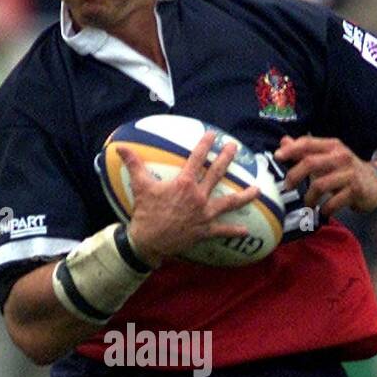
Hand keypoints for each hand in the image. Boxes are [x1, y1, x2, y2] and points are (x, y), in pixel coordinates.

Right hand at [119, 130, 258, 265]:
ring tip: (257, 189)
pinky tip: (247, 231)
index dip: (205, 144)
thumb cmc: (145, 213)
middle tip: (234, 148)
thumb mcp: (140, 186)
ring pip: (229, 202)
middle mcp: (198, 196)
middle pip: (217, 173)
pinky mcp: (205, 230)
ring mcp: (204, 214)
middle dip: (227, 158)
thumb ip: (133, 164)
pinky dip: (235, 231)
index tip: (213, 135)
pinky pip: (223, 230)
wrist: (149, 242)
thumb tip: (119, 146)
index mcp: (184, 183)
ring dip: (245, 195)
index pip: (197, 158)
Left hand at [274, 134, 376, 216]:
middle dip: (294, 176)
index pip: (308, 143)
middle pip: (310, 163)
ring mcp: (349, 174)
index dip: (291, 149)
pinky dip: (324, 209)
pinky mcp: (356, 191)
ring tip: (308, 204)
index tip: (277, 157)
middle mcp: (341, 156)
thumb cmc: (346, 170)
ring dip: (309, 198)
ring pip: (319, 185)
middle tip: (288, 187)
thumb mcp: (328, 156)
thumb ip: (306, 151)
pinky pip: (333, 202)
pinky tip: (323, 212)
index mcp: (332, 146)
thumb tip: (283, 142)